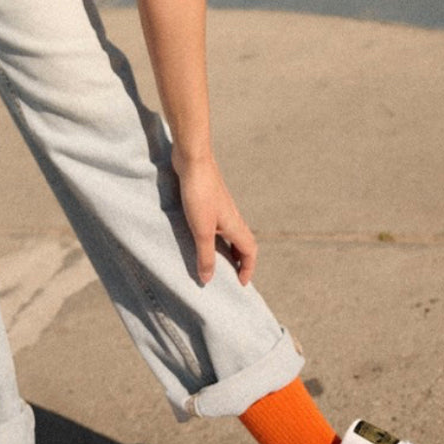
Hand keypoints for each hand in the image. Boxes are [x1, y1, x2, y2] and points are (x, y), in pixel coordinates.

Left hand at [173, 148, 257, 286]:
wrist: (193, 160)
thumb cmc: (199, 193)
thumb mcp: (201, 229)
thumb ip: (205, 255)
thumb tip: (209, 280)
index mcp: (235, 225)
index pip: (250, 251)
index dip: (248, 268)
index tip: (240, 283)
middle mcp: (231, 217)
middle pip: (242, 242)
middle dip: (239, 260)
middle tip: (229, 275)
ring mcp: (220, 207)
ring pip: (229, 233)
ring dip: (226, 248)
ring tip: (213, 260)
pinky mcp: (208, 200)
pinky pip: (216, 224)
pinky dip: (214, 236)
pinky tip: (197, 236)